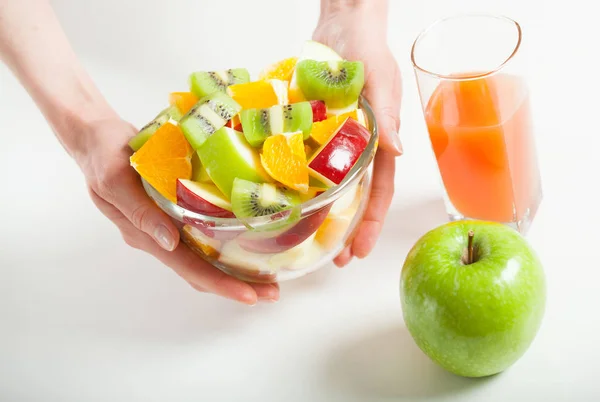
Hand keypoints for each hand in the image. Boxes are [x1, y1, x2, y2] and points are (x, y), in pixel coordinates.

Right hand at [76, 115, 279, 304]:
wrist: (95, 137)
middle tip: (271, 294)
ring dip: (233, 271)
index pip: (188, 268)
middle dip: (235, 285)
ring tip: (266, 278)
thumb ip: (140, 211)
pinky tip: (246, 245)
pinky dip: (224, 248)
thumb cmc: (103, 153)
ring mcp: (165, 227)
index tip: (250, 296)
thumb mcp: (115, 177)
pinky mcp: (173, 213)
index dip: (220, 284)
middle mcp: (157, 238)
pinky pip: (201, 238)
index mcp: (144, 233)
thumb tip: (169, 242)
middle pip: (200, 271)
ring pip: (202, 259)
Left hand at [312, 3, 402, 265]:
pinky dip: (295, 179)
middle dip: (348, 230)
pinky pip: (302, 158)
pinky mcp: (309, 128)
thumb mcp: (381, 81)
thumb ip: (388, 116)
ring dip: (322, 213)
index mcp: (378, 143)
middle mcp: (356, 148)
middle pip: (355, 197)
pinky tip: (282, 198)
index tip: (361, 251)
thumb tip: (397, 153)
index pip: (379, 191)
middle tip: (336, 259)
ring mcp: (331, 141)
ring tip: (309, 238)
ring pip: (328, 184)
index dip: (372, 223)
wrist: (341, 24)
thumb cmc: (368, 49)